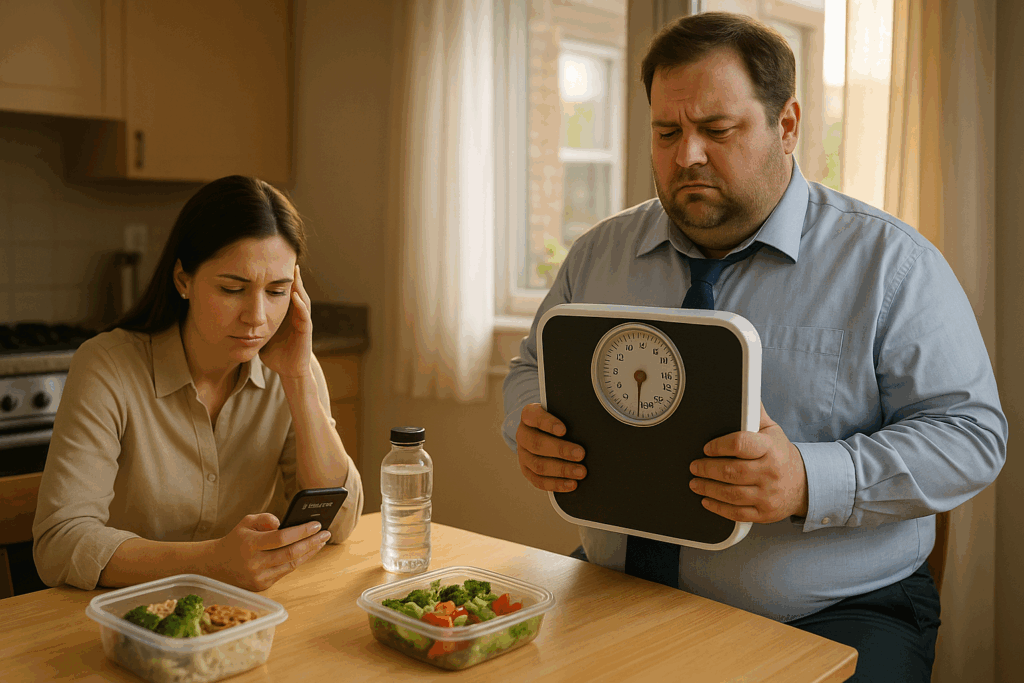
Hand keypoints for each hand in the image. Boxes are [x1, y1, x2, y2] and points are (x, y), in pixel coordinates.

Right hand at [207, 513, 329, 590]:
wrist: (216, 566)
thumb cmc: (236, 540)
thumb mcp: (246, 522)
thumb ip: (266, 518)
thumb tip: (284, 523)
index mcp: (249, 544)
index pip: (281, 538)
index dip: (302, 531)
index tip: (317, 524)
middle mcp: (254, 563)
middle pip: (290, 554)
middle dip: (312, 543)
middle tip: (326, 533)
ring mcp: (258, 577)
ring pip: (291, 565)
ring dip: (309, 553)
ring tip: (321, 541)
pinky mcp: (262, 586)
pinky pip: (285, 572)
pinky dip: (298, 561)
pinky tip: (307, 551)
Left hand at [260, 264, 312, 378]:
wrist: (289, 370)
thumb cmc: (275, 352)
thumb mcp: (260, 332)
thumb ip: (251, 321)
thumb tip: (230, 311)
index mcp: (285, 313)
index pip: (283, 291)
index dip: (279, 277)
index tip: (271, 262)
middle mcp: (296, 314)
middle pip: (295, 290)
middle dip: (292, 276)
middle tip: (287, 258)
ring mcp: (302, 322)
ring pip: (302, 298)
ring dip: (299, 285)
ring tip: (294, 271)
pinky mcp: (305, 331)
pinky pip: (304, 315)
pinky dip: (300, 304)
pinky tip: (295, 295)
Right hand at [516, 403, 586, 491]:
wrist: (545, 432)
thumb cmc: (559, 420)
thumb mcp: (561, 413)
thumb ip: (569, 417)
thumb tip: (588, 430)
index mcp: (529, 415)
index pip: (533, 416)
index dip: (547, 424)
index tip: (563, 430)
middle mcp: (523, 434)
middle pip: (537, 444)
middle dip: (560, 450)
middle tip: (581, 454)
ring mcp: (522, 454)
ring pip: (538, 465)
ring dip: (562, 470)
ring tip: (581, 472)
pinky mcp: (526, 470)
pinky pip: (539, 481)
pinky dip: (556, 484)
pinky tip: (572, 484)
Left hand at [688, 403, 807, 522]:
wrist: (804, 484)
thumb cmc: (780, 454)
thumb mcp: (771, 430)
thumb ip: (754, 413)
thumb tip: (743, 388)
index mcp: (770, 448)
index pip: (740, 444)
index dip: (719, 446)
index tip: (706, 448)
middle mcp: (770, 472)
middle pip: (732, 471)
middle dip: (707, 469)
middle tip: (694, 466)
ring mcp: (768, 495)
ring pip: (732, 494)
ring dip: (708, 488)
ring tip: (695, 482)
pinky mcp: (764, 513)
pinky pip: (737, 513)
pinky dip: (719, 508)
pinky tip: (707, 500)